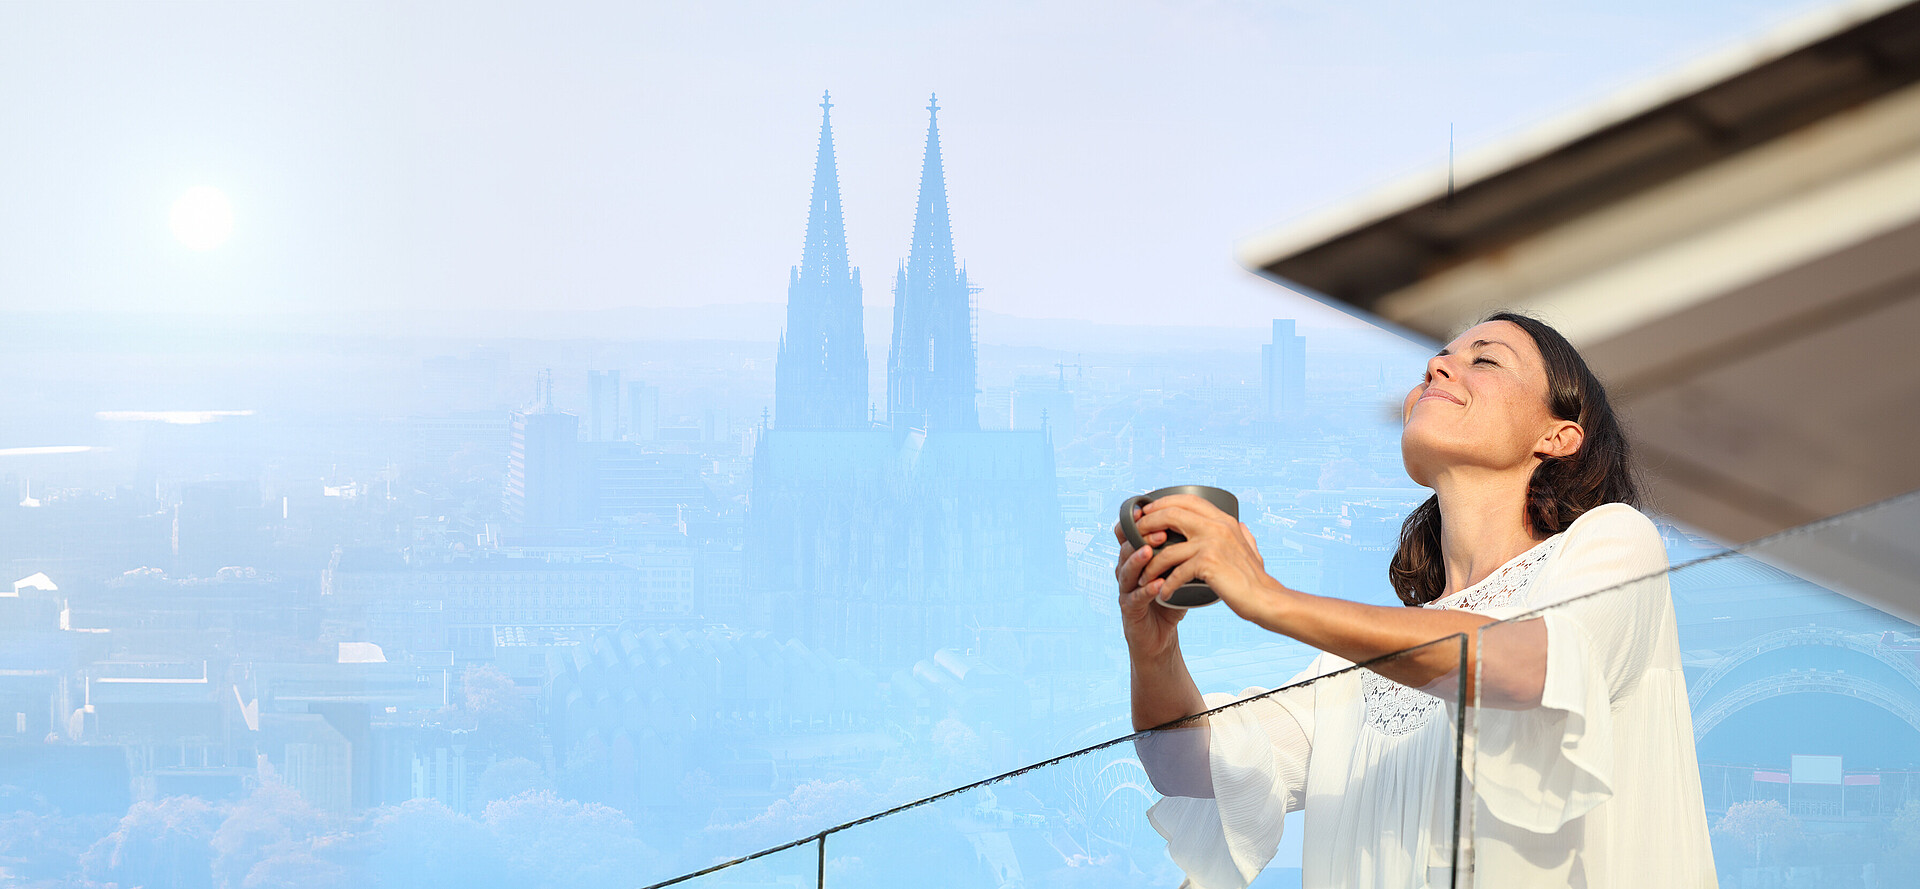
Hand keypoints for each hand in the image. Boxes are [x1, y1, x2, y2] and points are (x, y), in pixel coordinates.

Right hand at [1114, 509, 1182, 661]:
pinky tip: (1156, 585)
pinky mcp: (1129, 610)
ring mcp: (1125, 590)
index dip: (1138, 521)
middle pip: (1126, 548)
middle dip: (1142, 537)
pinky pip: (1134, 597)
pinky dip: (1145, 590)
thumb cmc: (1169, 602)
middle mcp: (1127, 570)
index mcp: (1137, 558)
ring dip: (1138, 559)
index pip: (1131, 533)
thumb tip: (1210, 526)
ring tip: (1151, 552)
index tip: (1152, 509)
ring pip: (1125, 570)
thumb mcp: (1177, 573)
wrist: (1160, 638)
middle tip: (1161, 531)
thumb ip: (1185, 551)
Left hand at [1130, 494, 1280, 623]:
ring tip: (1143, 577)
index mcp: (1224, 519)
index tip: (1146, 514)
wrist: (1266, 600)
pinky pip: (1176, 572)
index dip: (1162, 503)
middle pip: (1171, 514)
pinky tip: (1162, 593)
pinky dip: (1165, 585)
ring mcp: (1212, 543)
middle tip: (1135, 539)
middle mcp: (1217, 526)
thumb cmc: (1255, 578)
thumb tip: (1240, 524)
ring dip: (1151, 565)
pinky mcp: (1208, 563)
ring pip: (1167, 548)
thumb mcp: (1250, 548)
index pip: (1187, 499)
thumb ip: (1241, 534)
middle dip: (1147, 525)